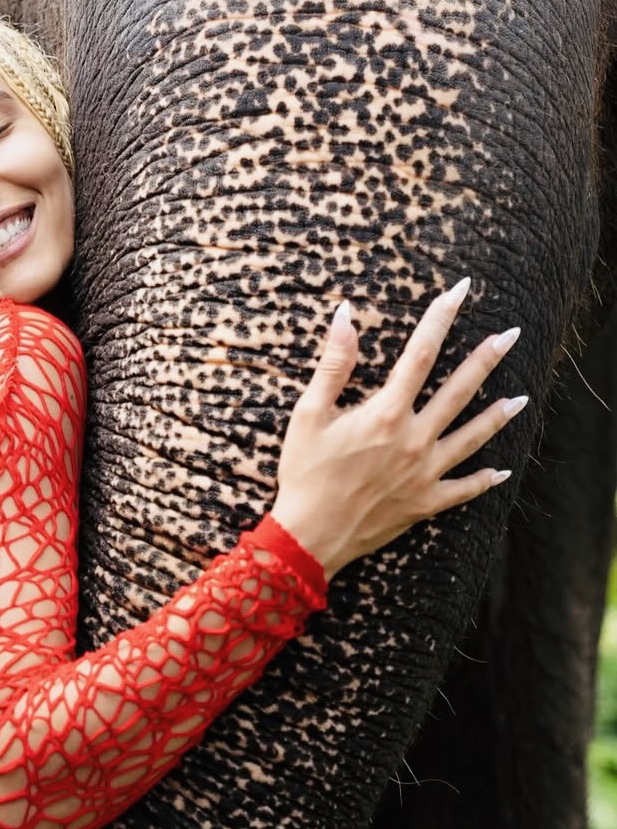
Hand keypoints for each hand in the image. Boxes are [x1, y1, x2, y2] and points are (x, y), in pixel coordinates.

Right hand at [270, 278, 524, 580]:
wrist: (310, 535)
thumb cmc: (304, 471)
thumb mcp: (309, 413)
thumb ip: (333, 364)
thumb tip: (345, 316)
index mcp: (386, 413)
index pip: (420, 354)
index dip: (440, 319)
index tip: (459, 293)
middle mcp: (414, 440)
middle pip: (459, 391)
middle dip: (487, 359)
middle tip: (513, 335)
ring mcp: (425, 473)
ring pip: (472, 438)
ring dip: (498, 416)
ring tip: (523, 397)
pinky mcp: (426, 503)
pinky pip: (464, 489)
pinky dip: (485, 479)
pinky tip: (503, 470)